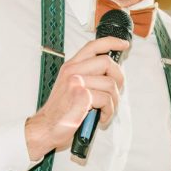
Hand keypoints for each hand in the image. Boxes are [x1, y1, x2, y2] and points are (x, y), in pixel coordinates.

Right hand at [24, 37, 128, 159]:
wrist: (46, 128)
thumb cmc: (61, 111)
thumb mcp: (72, 88)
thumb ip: (88, 77)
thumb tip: (112, 73)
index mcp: (71, 67)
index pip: (93, 46)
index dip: (111, 42)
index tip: (124, 45)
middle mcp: (73, 71)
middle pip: (107, 62)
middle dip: (119, 78)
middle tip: (115, 92)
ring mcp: (76, 82)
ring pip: (110, 83)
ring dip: (114, 101)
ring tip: (106, 109)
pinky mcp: (81, 95)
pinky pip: (107, 100)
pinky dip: (109, 112)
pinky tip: (101, 117)